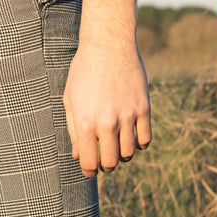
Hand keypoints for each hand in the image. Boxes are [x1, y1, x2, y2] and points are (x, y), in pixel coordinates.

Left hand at [62, 38, 151, 176]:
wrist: (108, 45)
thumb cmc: (83, 72)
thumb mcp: (70, 100)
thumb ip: (73, 130)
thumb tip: (79, 155)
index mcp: (84, 122)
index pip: (90, 163)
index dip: (89, 171)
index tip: (90, 169)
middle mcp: (106, 122)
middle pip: (111, 162)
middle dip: (106, 166)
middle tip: (104, 159)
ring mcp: (127, 116)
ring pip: (129, 153)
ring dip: (123, 155)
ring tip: (117, 146)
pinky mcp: (143, 108)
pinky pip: (145, 139)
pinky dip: (139, 143)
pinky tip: (131, 136)